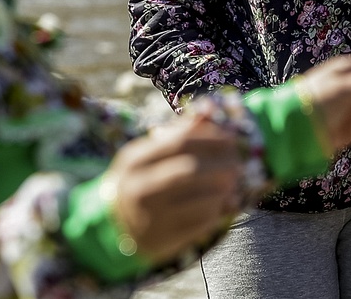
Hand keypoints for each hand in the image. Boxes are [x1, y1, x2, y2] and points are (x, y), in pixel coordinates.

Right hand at [103, 113, 241, 262]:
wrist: (112, 225)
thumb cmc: (139, 179)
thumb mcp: (150, 153)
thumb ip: (179, 132)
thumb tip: (209, 108)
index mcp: (135, 160)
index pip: (180, 142)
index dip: (211, 139)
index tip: (231, 138)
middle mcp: (139, 188)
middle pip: (190, 170)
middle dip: (221, 164)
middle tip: (238, 163)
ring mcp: (150, 217)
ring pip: (197, 200)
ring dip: (223, 190)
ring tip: (234, 183)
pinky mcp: (162, 241)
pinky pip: (199, 225)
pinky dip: (218, 212)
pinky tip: (224, 204)